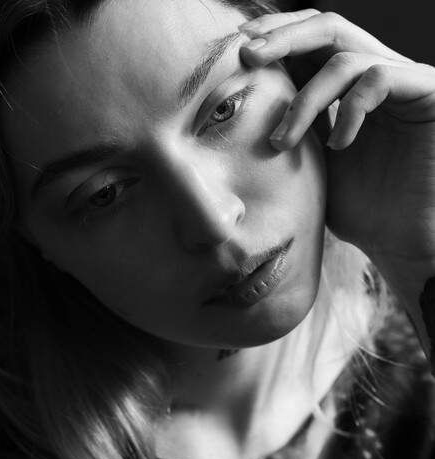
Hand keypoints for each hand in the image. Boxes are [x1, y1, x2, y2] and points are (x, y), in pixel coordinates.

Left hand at [238, 10, 434, 265]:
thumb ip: (286, 133)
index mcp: (345, 88)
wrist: (399, 235)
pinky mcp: (426, 93)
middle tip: (247, 56)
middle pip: (327, 30)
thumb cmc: (354, 205)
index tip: (238, 53)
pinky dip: (348, 110)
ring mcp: (401, 82)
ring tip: (282, 142)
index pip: (309, 44)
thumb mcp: (308, 164)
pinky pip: (378, 79)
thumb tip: (236, 119)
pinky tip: (338, 145)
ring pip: (343, 58)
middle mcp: (374, 76)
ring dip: (304, 100)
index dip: (275, 38)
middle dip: (282, 38)